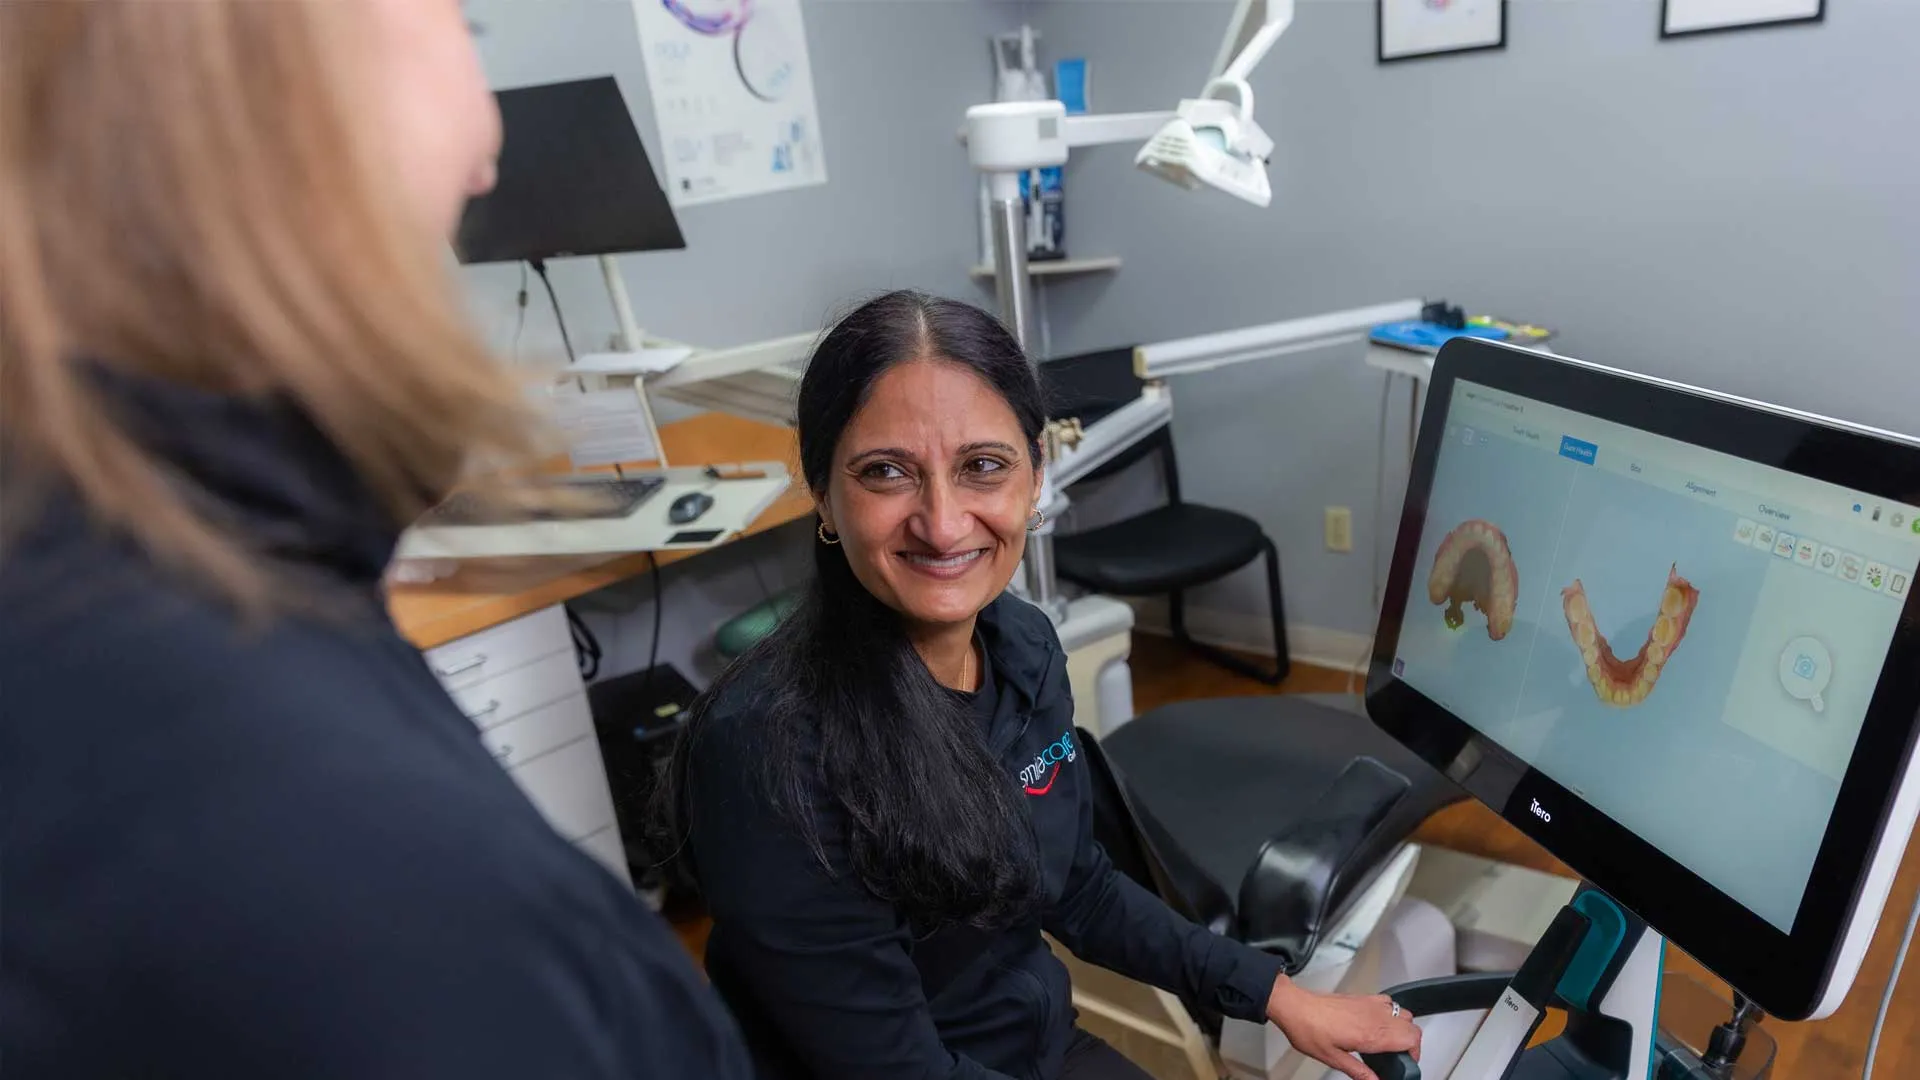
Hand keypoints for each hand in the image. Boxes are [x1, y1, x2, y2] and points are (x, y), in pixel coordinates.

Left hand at [1266, 976, 1420, 1079]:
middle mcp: (1374, 1016)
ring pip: (1404, 1013)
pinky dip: (1392, 1014)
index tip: (1406, 1064)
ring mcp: (1370, 1004)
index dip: (1415, 1054)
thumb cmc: (1309, 1029)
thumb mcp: (1333, 1059)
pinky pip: (1389, 1003)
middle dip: (1412, 1044)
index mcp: (1371, 1034)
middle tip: (1399, 1057)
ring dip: (1403, 1028)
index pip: (1411, 1039)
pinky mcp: (1363, 997)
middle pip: (1412, 1026)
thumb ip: (1359, 1072)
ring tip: (1390, 1043)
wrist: (1295, 1006)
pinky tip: (1378, 1025)